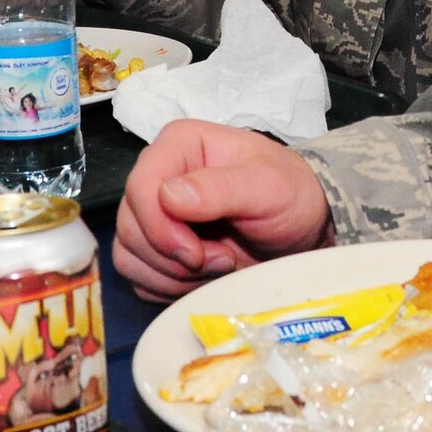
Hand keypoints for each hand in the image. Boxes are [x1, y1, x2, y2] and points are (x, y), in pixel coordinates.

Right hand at [115, 120, 333, 299]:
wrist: (303, 228)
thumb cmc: (291, 195)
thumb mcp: (269, 186)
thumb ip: (221, 188)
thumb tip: (169, 195)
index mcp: (179, 145)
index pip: (140, 187)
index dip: (161, 228)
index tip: (197, 254)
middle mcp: (158, 175)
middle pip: (130, 226)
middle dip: (174, 256)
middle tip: (223, 260)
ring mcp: (153, 213)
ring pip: (128, 255)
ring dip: (172, 274)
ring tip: (220, 266)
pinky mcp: (155, 248)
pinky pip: (139, 277)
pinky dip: (169, 286)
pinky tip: (205, 277)